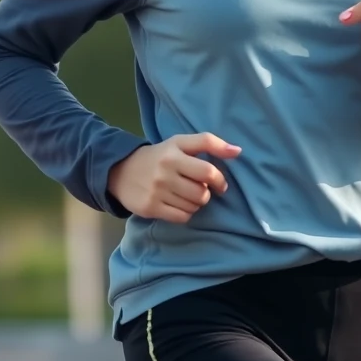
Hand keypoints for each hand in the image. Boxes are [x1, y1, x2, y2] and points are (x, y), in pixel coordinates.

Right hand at [108, 133, 241, 223]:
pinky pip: (182, 217)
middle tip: (198, 189)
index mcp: (175, 152)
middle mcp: (165, 171)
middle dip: (206, 193)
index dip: (220, 180)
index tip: (220, 184)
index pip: (208, 170)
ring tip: (186, 195)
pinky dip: (185, 214)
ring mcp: (157, 191)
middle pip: (202, 193)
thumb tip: (238, 151)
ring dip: (196, 204)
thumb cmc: (160, 156)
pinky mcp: (150, 207)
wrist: (121, 170)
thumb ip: (209, 143)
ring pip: (193, 206)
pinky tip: (177, 204)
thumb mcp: (181, 143)